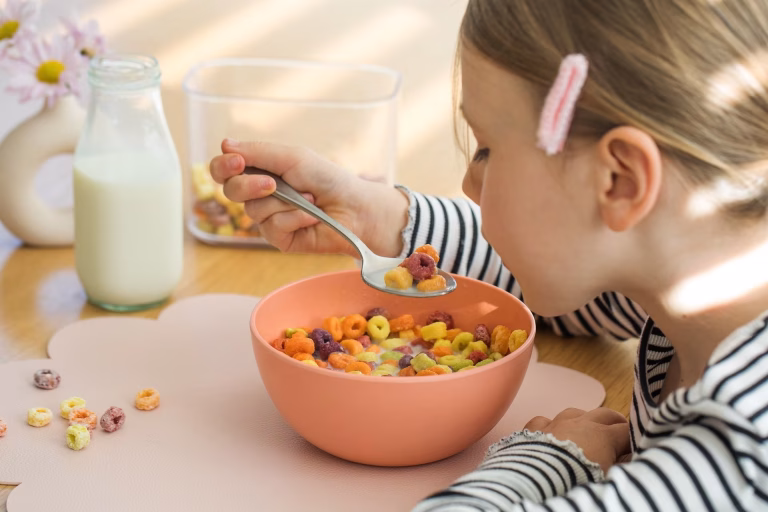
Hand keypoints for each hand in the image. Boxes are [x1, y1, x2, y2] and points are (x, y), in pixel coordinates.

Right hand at [209, 139, 408, 256]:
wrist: (354, 207)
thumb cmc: (326, 179)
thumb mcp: (293, 157)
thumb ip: (258, 152)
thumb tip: (224, 145)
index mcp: (259, 171)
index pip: (224, 171)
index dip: (222, 167)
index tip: (236, 162)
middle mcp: (259, 195)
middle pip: (231, 191)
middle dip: (251, 185)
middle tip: (274, 183)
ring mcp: (268, 219)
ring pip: (254, 210)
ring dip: (284, 202)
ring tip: (308, 199)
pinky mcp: (279, 239)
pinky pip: (272, 228)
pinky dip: (294, 219)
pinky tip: (310, 217)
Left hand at [525, 407, 630, 472]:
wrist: (540, 480)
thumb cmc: (579, 481)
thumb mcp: (608, 480)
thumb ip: (620, 468)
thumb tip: (628, 462)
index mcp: (603, 436)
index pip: (626, 431)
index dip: (633, 438)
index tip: (636, 446)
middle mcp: (581, 424)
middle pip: (604, 414)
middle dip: (614, 421)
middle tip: (620, 427)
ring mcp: (556, 424)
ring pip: (574, 412)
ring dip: (584, 419)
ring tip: (588, 427)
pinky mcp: (534, 430)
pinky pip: (544, 420)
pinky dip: (550, 425)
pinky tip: (550, 431)